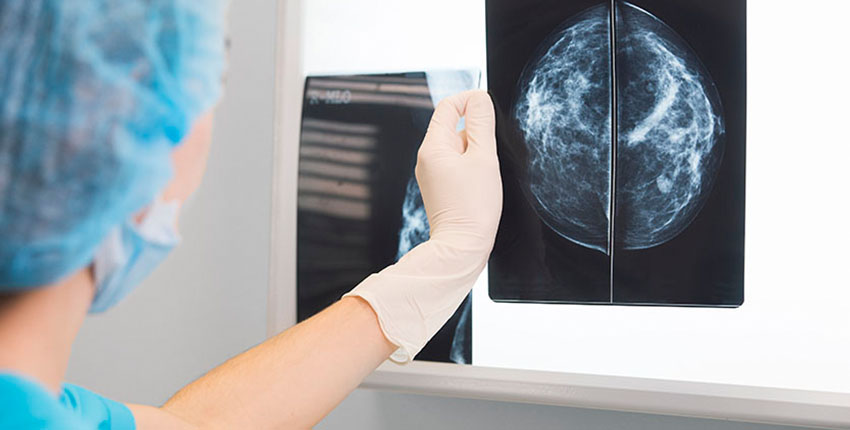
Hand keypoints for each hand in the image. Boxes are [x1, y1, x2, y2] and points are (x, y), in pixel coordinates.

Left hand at [345, 90, 502, 361]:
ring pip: (458, 147)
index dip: (470, 99)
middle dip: (477, 131)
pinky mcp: (440, 187)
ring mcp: (432, 173)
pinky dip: (472, 166)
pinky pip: (457, 164)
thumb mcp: (484, 158)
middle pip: (454, 126)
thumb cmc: (473, 207)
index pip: (448, 106)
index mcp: (433, 147)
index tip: (488, 105)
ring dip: (476, 151)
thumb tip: (479, 98)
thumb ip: (481, 124)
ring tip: (486, 173)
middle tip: (492, 152)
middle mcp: (427, 158)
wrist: (461, 247)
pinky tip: (481, 183)